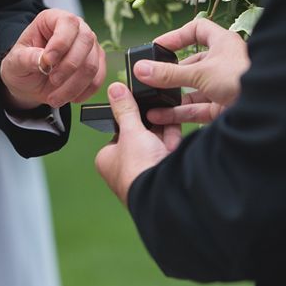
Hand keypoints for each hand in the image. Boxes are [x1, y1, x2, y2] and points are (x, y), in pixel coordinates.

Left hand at [0, 9, 105, 109]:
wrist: (30, 82)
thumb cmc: (23, 65)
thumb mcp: (16, 62)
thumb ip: (27, 58)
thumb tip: (42, 60)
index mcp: (53, 19)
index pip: (67, 22)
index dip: (60, 42)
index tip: (48, 62)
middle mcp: (76, 28)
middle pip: (86, 41)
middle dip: (69, 66)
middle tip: (52, 81)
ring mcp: (89, 46)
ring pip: (92, 65)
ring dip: (74, 86)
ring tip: (54, 98)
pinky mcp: (96, 64)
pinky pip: (97, 80)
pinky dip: (83, 93)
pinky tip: (68, 98)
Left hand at [95, 82, 180, 203]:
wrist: (163, 194)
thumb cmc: (137, 171)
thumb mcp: (130, 131)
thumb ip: (125, 109)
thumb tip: (115, 90)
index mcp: (108, 159)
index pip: (120, 132)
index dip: (132, 119)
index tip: (140, 106)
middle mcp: (125, 168)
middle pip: (141, 136)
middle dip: (153, 126)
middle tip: (158, 110)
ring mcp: (144, 172)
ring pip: (157, 143)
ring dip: (165, 133)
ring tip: (169, 119)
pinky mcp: (162, 174)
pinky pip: (169, 152)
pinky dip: (173, 142)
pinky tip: (177, 135)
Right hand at [135, 18, 249, 125]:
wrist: (268, 108)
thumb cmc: (242, 78)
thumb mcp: (200, 72)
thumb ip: (168, 73)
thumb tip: (141, 69)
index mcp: (223, 43)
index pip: (198, 30)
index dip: (177, 36)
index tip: (158, 46)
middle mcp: (224, 63)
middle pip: (191, 64)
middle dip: (170, 74)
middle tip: (150, 79)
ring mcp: (223, 86)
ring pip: (192, 89)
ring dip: (171, 96)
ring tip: (151, 100)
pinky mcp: (222, 107)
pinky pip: (195, 108)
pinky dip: (177, 112)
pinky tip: (159, 115)